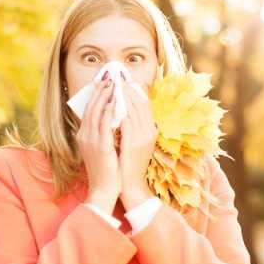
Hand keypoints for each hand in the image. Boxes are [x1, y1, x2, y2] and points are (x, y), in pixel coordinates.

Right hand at [77, 76, 121, 214]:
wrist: (104, 189)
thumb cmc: (106, 169)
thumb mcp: (101, 147)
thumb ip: (102, 132)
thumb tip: (111, 116)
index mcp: (84, 135)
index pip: (89, 110)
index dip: (96, 95)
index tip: (104, 83)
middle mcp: (84, 136)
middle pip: (91, 107)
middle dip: (100, 91)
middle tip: (108, 78)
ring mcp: (91, 141)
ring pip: (96, 113)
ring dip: (104, 97)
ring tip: (112, 84)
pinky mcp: (100, 146)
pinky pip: (104, 124)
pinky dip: (108, 111)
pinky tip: (113, 102)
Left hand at [118, 77, 156, 210]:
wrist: (130, 185)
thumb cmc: (129, 163)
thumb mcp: (134, 142)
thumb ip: (131, 127)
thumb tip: (124, 111)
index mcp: (151, 131)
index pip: (145, 106)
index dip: (137, 92)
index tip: (128, 81)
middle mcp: (149, 132)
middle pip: (140, 105)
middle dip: (129, 90)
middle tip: (120, 78)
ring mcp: (142, 138)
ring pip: (134, 111)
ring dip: (124, 97)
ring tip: (116, 85)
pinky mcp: (133, 144)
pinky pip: (126, 123)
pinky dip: (120, 112)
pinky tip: (113, 103)